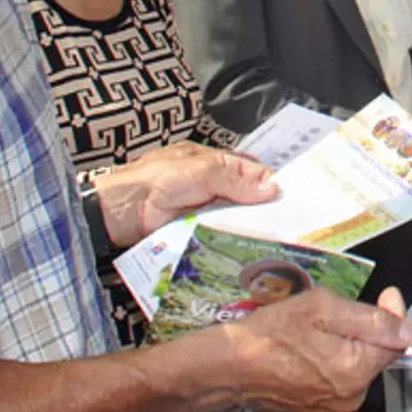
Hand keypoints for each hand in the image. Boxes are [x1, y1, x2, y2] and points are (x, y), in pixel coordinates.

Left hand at [95, 142, 275, 245]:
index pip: (249, 171)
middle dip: (263, 208)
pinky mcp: (197, 234)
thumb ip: (236, 178)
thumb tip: (272, 187)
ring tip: (275, 238)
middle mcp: (210, 187)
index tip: (288, 198)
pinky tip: (251, 248)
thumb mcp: (202, 170)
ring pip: (236, 219)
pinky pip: (221, 236)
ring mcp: (203, 212)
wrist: (122, 211)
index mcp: (212, 163)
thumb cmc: (157, 180)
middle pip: (245, 198)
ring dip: (250, 227)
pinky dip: (234, 241)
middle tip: (287, 222)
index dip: (268, 182)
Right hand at [195, 287, 411, 411]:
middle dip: (363, 329)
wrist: (227, 366)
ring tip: (315, 331)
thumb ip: (371, 318)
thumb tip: (410, 329)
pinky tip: (308, 348)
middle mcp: (350, 396)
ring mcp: (333, 407)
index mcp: (355, 371)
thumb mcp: (321, 308)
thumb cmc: (267, 335)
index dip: (393, 314)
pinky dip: (331, 361)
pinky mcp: (318, 410)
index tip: (385, 296)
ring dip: (346, 344)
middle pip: (376, 353)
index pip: (397, 341)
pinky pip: (339, 380)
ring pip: (357, 365)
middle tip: (333, 312)